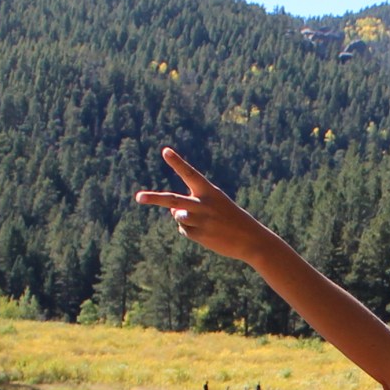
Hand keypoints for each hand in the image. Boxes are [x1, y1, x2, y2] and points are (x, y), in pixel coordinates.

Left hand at [134, 148, 275, 262]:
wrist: (250, 239)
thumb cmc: (231, 219)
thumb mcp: (214, 205)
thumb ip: (191, 204)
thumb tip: (171, 211)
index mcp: (209, 192)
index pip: (190, 174)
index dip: (177, 162)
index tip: (165, 151)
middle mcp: (203, 204)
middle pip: (172, 200)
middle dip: (154, 198)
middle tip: (138, 197)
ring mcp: (200, 221)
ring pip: (177, 216)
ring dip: (182, 218)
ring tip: (201, 222)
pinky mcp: (199, 235)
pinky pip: (184, 230)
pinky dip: (190, 231)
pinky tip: (206, 233)